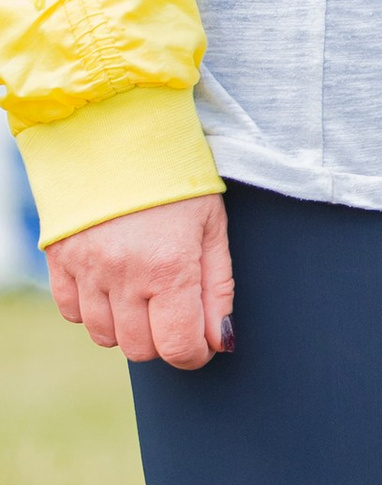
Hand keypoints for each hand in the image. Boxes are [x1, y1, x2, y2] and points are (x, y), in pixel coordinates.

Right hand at [47, 193, 233, 367]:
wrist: (118, 130)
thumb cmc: (175, 176)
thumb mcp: (212, 227)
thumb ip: (218, 290)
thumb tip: (219, 340)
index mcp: (169, 267)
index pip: (177, 347)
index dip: (193, 354)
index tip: (200, 344)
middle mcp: (123, 274)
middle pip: (140, 349)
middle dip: (163, 341)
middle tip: (174, 313)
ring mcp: (86, 268)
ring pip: (104, 336)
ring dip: (128, 328)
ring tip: (144, 295)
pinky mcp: (59, 259)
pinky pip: (71, 312)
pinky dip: (93, 310)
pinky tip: (112, 286)